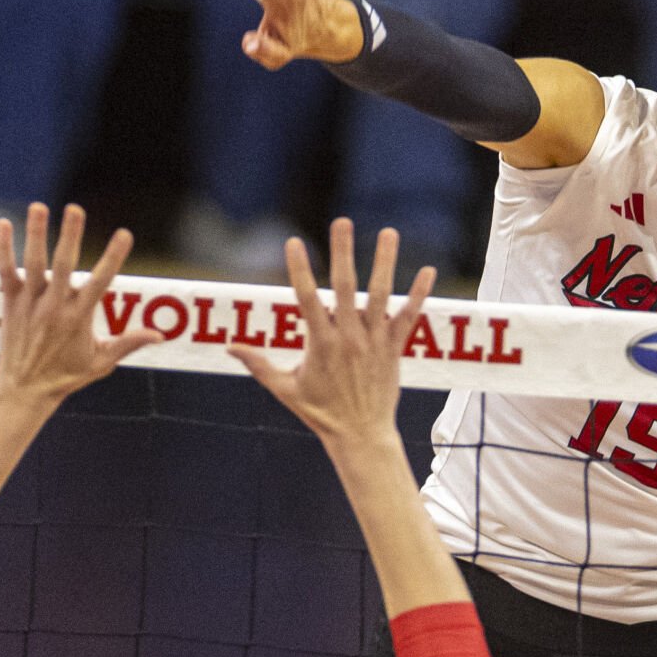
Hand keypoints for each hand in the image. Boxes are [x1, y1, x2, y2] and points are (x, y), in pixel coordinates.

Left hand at [0, 203, 162, 405]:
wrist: (23, 389)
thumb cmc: (65, 375)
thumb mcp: (101, 362)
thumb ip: (130, 344)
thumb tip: (160, 335)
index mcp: (79, 317)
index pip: (101, 282)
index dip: (113, 257)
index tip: (125, 234)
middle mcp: (55, 306)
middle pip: (64, 265)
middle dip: (71, 235)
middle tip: (76, 208)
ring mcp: (30, 302)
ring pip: (34, 262)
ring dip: (36, 233)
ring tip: (39, 206)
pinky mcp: (11, 301)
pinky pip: (6, 270)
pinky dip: (3, 247)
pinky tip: (3, 223)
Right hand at [230, 219, 435, 446]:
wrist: (360, 435)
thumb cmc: (320, 413)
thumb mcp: (284, 389)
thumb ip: (257, 364)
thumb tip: (229, 347)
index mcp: (319, 343)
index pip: (305, 298)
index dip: (298, 269)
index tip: (293, 242)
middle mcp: (348, 337)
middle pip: (344, 286)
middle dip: (342, 252)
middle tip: (341, 221)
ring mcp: (373, 341)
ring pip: (380, 295)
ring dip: (385, 263)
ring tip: (388, 233)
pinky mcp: (394, 349)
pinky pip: (408, 318)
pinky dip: (418, 295)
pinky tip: (428, 270)